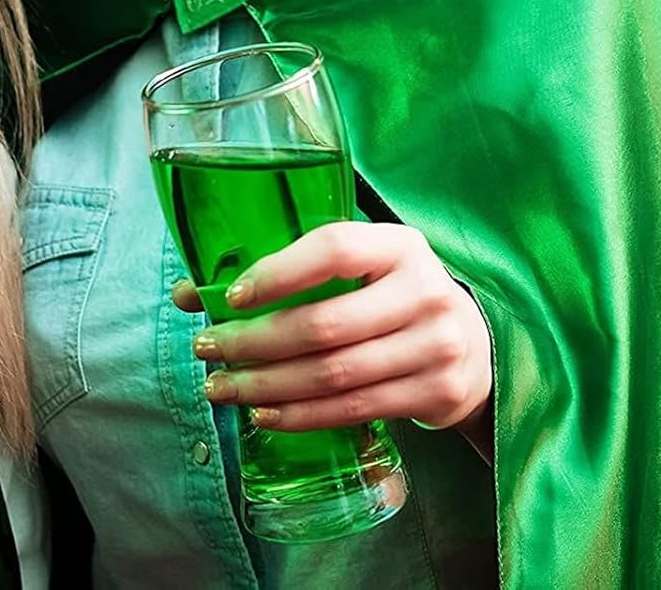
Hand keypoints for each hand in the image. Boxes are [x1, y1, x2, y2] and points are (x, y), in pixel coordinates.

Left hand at [172, 222, 491, 434]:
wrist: (472, 343)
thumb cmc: (388, 293)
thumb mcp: (355, 267)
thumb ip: (283, 269)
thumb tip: (189, 293)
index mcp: (397, 245)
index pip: (332, 250)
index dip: (277, 273)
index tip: (229, 297)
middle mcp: (423, 291)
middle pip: (325, 324)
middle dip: (255, 342)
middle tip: (207, 349)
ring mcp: (436, 345)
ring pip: (334, 374)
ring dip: (268, 385)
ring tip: (221, 388)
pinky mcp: (436, 392)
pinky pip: (354, 409)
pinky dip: (301, 415)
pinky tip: (263, 413)